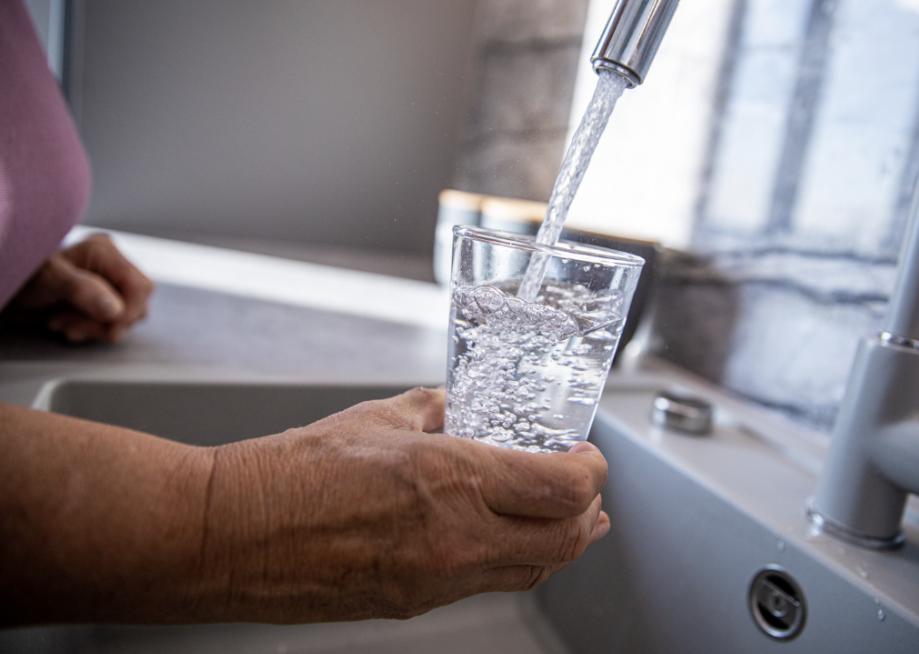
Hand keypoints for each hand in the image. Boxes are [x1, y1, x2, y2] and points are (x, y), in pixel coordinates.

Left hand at [4, 234, 153, 342]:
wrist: (7, 287)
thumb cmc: (22, 276)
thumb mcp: (50, 281)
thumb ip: (84, 291)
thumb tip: (115, 309)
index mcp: (105, 252)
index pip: (140, 286)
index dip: (129, 311)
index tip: (110, 329)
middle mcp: (111, 266)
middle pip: (136, 303)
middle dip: (107, 322)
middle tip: (75, 326)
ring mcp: (107, 284)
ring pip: (125, 316)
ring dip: (96, 328)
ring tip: (65, 324)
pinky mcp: (100, 300)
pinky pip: (112, 322)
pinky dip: (91, 330)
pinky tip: (66, 324)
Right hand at [199, 387, 610, 622]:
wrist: (232, 537)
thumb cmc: (293, 472)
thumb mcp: (377, 419)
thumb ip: (434, 411)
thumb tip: (459, 409)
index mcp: (453, 479)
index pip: (564, 489)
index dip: (592, 472)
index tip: (585, 456)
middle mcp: (457, 537)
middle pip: (565, 540)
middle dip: (588, 512)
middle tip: (584, 488)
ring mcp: (438, 579)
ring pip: (532, 569)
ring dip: (558, 541)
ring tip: (562, 517)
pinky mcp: (416, 603)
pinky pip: (486, 582)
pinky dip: (511, 558)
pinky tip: (501, 536)